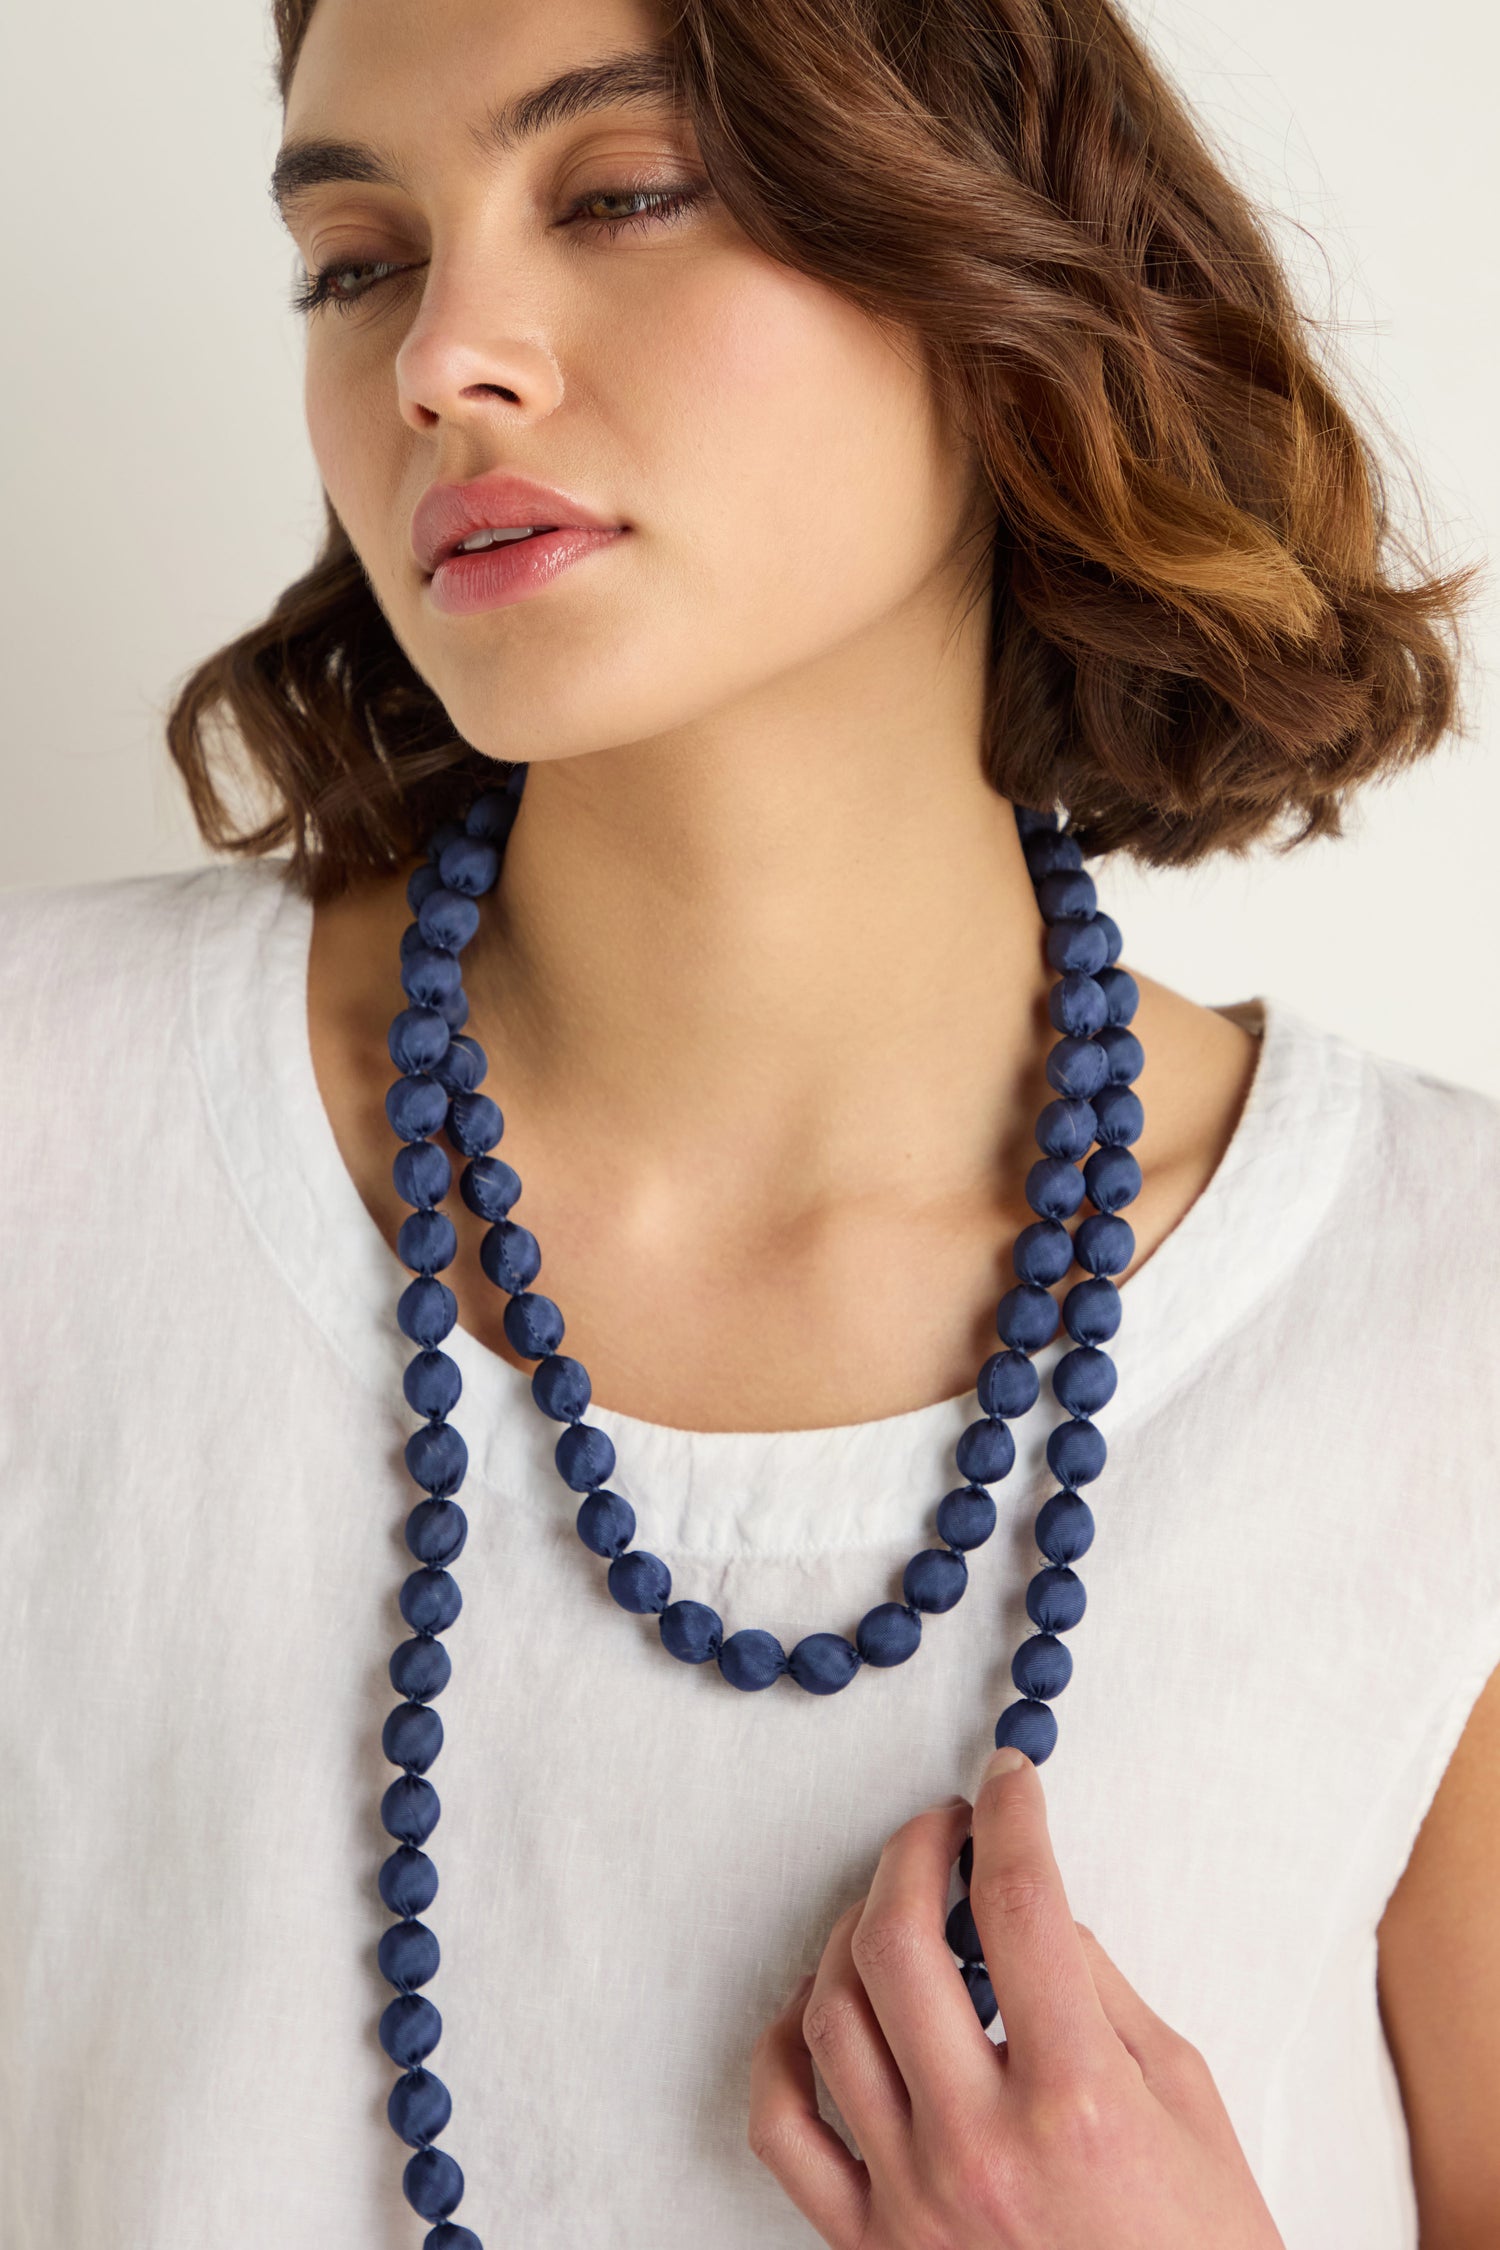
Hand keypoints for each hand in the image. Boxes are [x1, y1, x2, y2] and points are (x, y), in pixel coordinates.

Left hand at [747, 1746, 1283, 2248]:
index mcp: (1078, 2102)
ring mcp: (911, 2201)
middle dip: (916, 1851)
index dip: (1010, 1817)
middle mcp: (980, 2147)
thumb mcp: (1189, 2105)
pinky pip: (782, 2128)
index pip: (1020, 1905)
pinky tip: (818, 2005)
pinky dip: (782, 2046)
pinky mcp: (869, 2248)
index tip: (1008, 1783)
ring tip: (896, 1906)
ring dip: (854, 1931)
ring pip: (830, 2016)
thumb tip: (1035, 1912)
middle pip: (900, 1941)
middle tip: (944, 1827)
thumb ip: (1104, 1994)